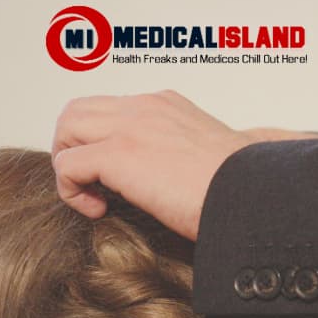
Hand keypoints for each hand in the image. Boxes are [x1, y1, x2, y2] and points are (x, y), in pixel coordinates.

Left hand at [51, 90, 317, 241]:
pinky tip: (99, 211)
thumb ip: (188, 155)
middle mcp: (145, 107)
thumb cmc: (238, 190)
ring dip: (69, 166)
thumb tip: (186, 177)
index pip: (111, 110)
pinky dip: (72, 191)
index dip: (100, 143)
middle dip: (73, 148)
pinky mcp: (119, 155)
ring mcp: (130, 127)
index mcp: (166, 106)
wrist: (251, 197)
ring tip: (93, 197)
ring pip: (66, 129)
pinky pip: (67, 166)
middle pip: (78, 112)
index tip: (116, 180)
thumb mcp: (210, 160)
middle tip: (91, 186)